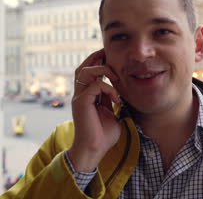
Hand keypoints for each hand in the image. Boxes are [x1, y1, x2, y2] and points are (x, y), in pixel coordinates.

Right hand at [67, 49, 120, 171]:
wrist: (95, 150)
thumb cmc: (104, 135)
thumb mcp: (112, 114)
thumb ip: (112, 101)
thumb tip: (121, 93)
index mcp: (87, 96)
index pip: (89, 73)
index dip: (99, 63)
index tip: (112, 58)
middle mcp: (80, 94)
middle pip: (82, 67)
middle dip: (95, 57)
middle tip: (108, 53)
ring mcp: (79, 98)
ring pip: (84, 72)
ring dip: (102, 69)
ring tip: (116, 77)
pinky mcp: (81, 103)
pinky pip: (95, 86)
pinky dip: (109, 89)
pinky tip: (117, 99)